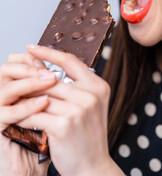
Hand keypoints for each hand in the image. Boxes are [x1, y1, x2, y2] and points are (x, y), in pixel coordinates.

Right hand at [0, 53, 56, 175]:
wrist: (33, 164)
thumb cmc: (43, 133)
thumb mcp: (49, 106)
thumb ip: (52, 88)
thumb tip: (67, 68)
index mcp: (14, 88)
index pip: (16, 62)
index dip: (32, 58)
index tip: (52, 58)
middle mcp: (2, 96)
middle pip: (6, 69)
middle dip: (30, 68)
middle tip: (51, 71)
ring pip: (6, 88)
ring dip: (29, 83)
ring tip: (51, 81)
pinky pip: (6, 113)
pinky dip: (26, 106)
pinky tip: (44, 102)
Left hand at [19, 45, 116, 175]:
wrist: (93, 166)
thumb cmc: (88, 135)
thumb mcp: (87, 106)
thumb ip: (72, 87)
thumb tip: (44, 70)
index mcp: (98, 86)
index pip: (70, 61)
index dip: (49, 53)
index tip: (32, 48)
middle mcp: (91, 95)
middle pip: (51, 79)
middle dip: (30, 79)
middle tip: (13, 75)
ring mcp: (78, 109)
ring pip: (41, 95)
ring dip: (25, 97)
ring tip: (13, 96)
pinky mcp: (64, 125)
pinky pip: (36, 113)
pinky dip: (25, 115)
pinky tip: (18, 117)